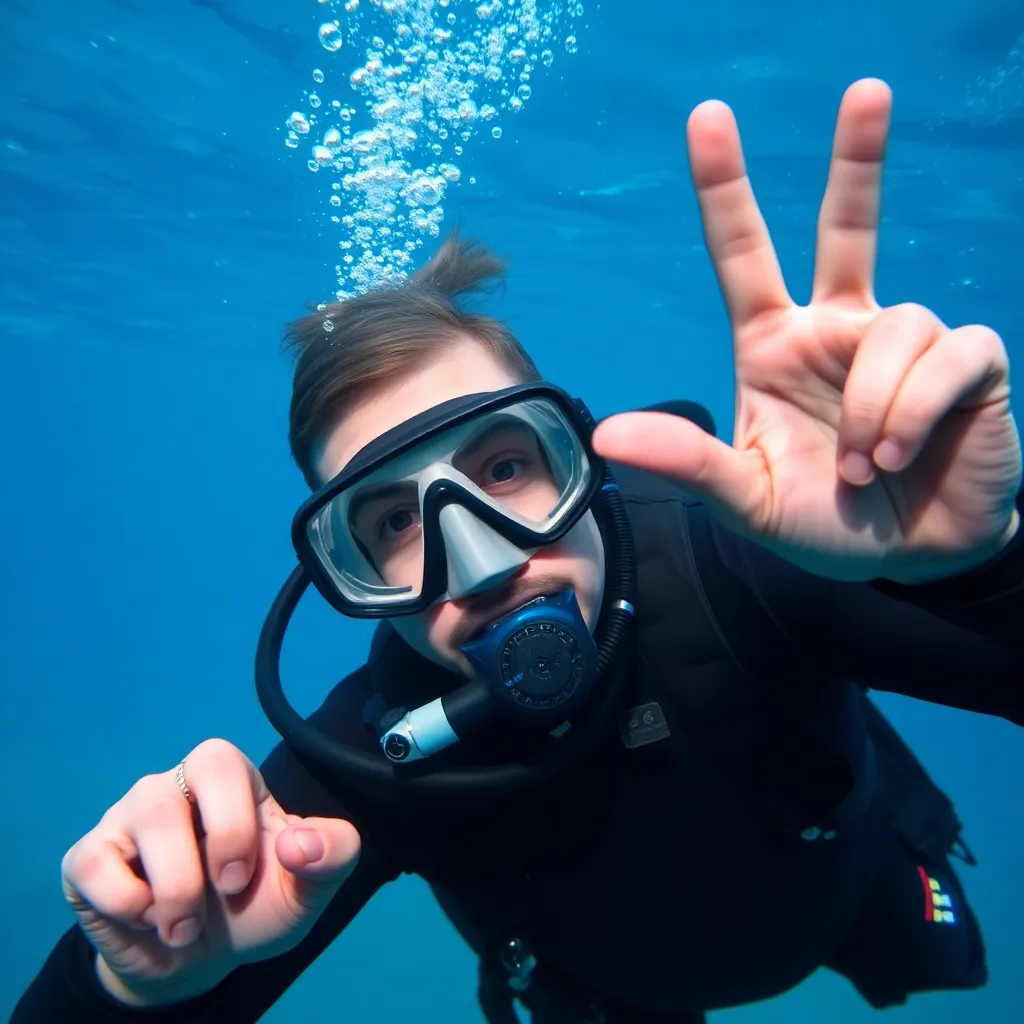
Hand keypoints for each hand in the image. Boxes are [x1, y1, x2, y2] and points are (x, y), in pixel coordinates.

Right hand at [61, 739, 359, 1006]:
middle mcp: (174, 789)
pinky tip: (146, 919)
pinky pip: (92, 863)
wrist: (198, 963)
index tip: (244, 878)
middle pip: (171, 785)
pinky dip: (125, 902)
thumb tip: (302, 843)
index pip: (220, 760)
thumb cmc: (254, 907)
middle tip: (227, 892)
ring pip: (140, 818)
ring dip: (173, 888)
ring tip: (186, 929)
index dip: (232, 819)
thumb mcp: (307, 888)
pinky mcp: (88, 858)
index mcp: (229, 782)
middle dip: (206, 843)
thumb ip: (333, 854)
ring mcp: (127, 819)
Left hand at [593, 78, 1020, 584]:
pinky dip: (914, 412)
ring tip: (863, 464)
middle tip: (866, 90)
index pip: (744, 255)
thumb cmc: (821, 524)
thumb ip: (687, 464)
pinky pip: (945, 357)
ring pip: (895, 326)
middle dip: (857, 157)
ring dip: (872, 409)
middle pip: (847, 226)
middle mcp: (837, 329)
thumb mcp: (744, 499)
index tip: (709, 118)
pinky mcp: (968, 362)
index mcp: (774, 346)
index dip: (727, 188)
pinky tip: (902, 451)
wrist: (909, 557)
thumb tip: (606, 435)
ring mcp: (904, 341)